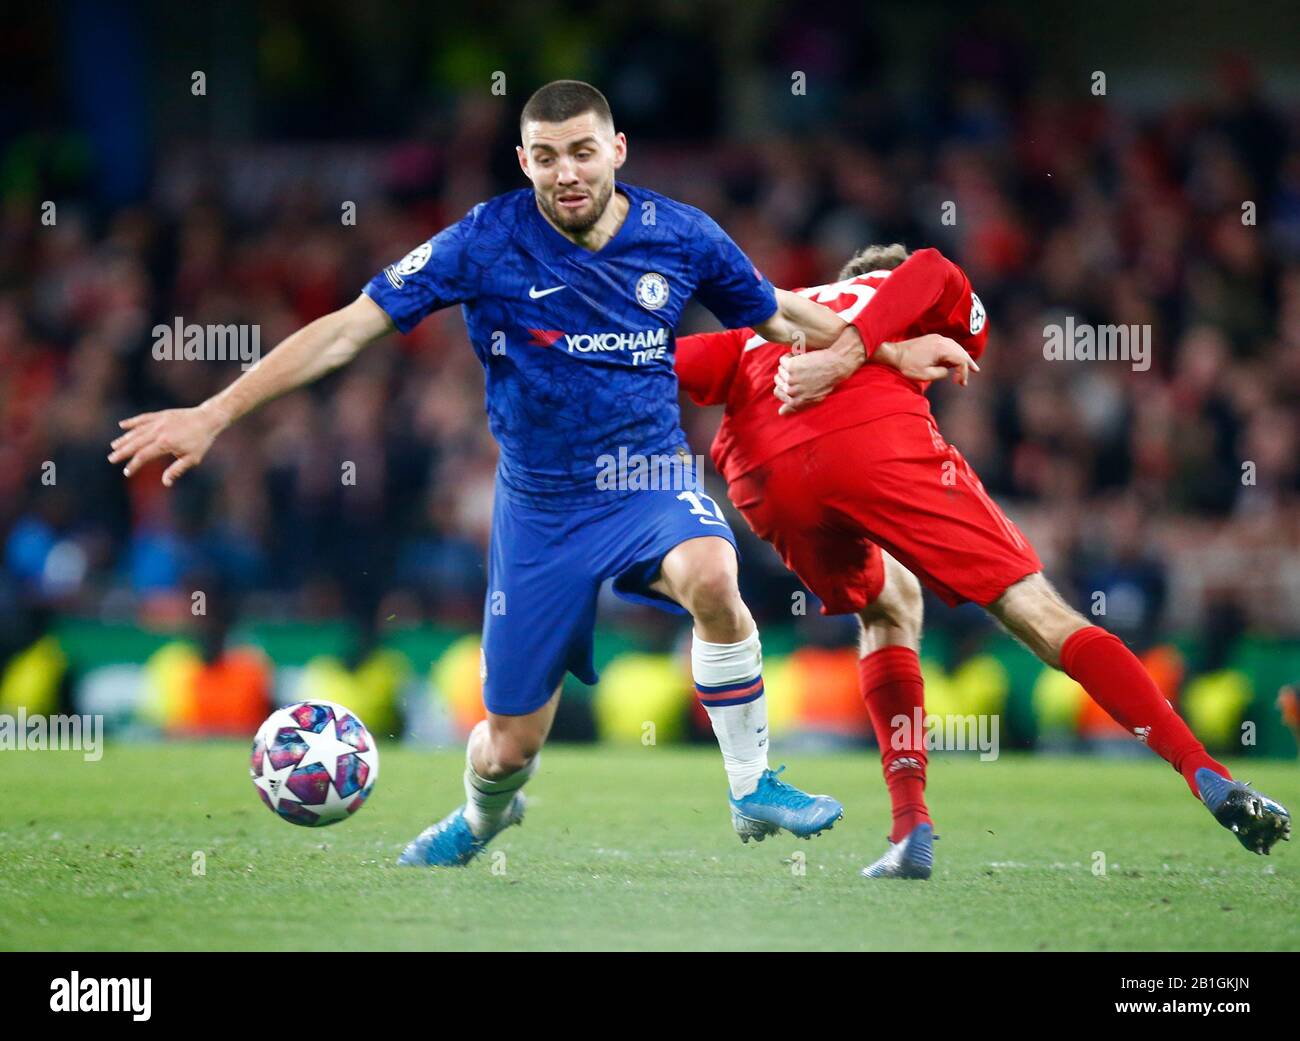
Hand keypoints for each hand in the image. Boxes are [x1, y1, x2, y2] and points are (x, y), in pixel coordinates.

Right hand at [108, 404, 223, 485]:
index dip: (134, 464)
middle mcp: (159, 431)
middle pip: (136, 443)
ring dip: (124, 439)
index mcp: (165, 443)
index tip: (127, 472)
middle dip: (122, 452)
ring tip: (114, 446)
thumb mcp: (192, 458)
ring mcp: (159, 421)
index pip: (143, 455)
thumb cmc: (201, 441)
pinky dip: (132, 422)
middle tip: (111, 459)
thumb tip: (165, 483)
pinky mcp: (161, 415)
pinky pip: (143, 418)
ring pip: (137, 431)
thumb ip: (177, 470)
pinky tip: (122, 425)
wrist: (208, 418)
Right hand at [774, 330, 865, 414]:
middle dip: (787, 373)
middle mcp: (791, 392)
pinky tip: (799, 356)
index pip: (778, 392)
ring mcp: (790, 379)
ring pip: (780, 369)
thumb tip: (780, 412)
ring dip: (789, 364)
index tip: (790, 376)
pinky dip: (789, 356)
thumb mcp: (813, 399)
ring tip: (801, 363)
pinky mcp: (790, 366)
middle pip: (778, 380)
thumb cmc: (827, 382)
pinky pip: (783, 360)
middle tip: (799, 369)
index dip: (783, 383)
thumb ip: (795, 406)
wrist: (836, 366)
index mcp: (795, 401)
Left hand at [876, 333, 978, 385]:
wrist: (894, 353)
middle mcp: (941, 341)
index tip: (959, 383)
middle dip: (967, 364)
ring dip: (964, 357)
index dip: (963, 372)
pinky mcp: (933, 339)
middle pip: (961, 352)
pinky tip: (958, 358)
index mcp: (941, 349)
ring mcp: (937, 338)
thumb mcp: (925, 375)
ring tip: (972, 366)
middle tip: (975, 372)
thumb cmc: (907, 365)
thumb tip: (948, 371)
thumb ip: (941, 373)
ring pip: (956, 347)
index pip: (960, 360)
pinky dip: (956, 352)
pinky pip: (949, 345)